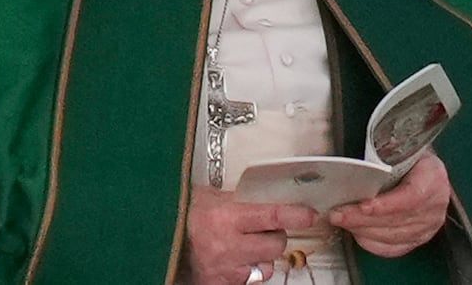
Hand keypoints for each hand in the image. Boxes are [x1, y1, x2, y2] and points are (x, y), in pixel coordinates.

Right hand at [183, 186, 317, 284]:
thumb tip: (273, 197)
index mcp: (226, 217)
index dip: (294, 215)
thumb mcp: (213, 198)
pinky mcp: (224, 284)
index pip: (271, 216)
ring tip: (245, 246)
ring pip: (267, 265)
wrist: (161, 239)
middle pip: (276, 244)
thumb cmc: (186, 214)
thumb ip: (242, 199)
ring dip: (263, 256)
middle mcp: (228, 245)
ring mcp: (227, 269)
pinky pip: (252, 279)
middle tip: (262, 229)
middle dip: (275, 236)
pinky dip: (250, 270)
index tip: (310, 214)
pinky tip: (236, 260)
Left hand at [328, 154, 449, 257]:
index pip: (412, 196)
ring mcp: (428, 224)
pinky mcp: (418, 238)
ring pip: (393, 236)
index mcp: (432, 176)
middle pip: (398, 219)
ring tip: (341, 219)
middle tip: (338, 213)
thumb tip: (356, 159)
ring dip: (362, 229)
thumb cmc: (408, 156)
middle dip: (363, 218)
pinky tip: (356, 231)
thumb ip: (383, 154)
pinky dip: (371, 242)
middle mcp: (434, 204)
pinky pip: (393, 247)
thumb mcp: (400, 146)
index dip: (387, 204)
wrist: (422, 166)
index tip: (364, 205)